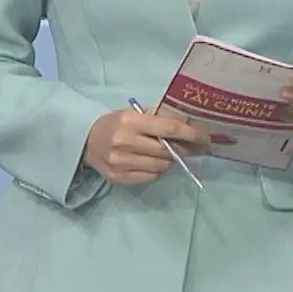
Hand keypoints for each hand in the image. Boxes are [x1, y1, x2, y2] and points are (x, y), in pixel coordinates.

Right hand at [82, 108, 212, 185]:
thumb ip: (159, 119)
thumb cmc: (116, 124)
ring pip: (161, 166)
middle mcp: (125, 141)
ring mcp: (120, 162)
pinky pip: (150, 177)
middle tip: (196, 148)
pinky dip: (158, 170)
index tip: (206, 138)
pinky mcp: (119, 178)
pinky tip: (154, 162)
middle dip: (185, 149)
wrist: (86, 140)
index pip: (168, 129)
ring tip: (170, 154)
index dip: (191, 134)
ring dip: (171, 160)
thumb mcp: (134, 114)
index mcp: (130, 121)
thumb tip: (190, 127)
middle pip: (167, 150)